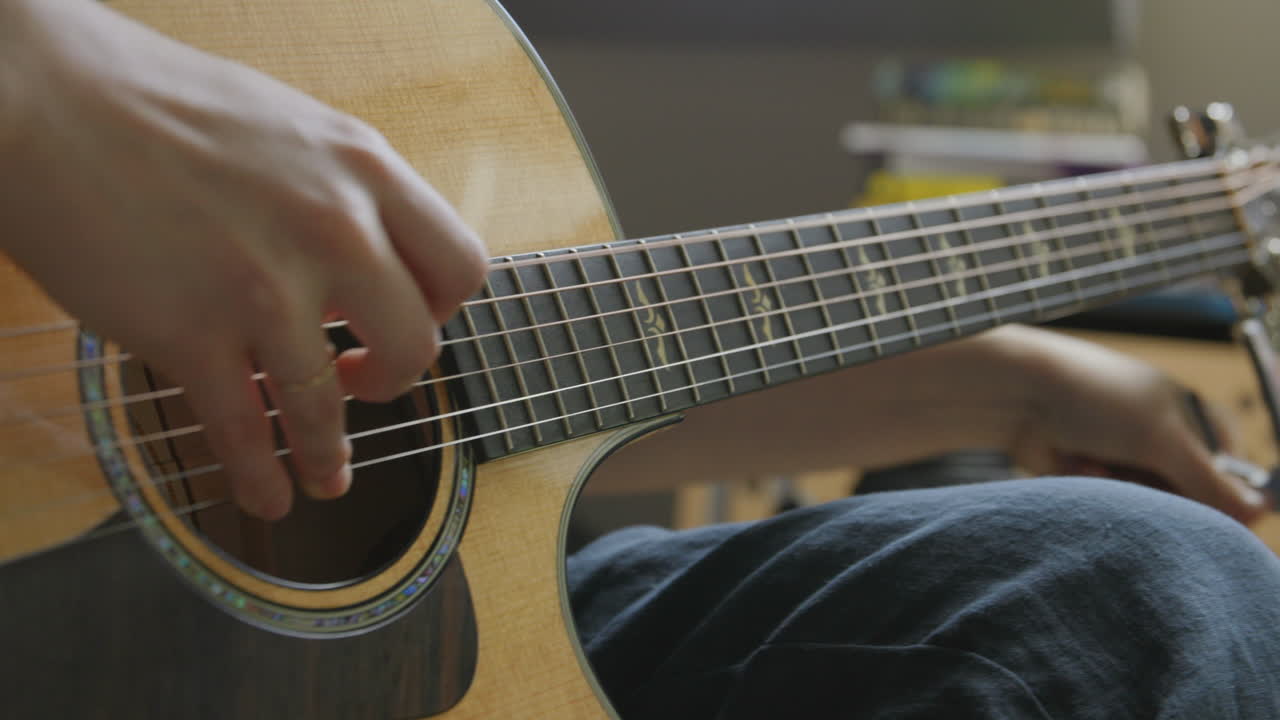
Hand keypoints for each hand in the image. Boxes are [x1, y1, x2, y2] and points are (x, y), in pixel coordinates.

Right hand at [0, 0, 486, 518]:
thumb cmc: (158, 103)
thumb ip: (345, 190)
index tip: (409, 320)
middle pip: (416, 346)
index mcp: (365, 170)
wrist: (41, 97)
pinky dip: (260, 476)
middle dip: (393, 379)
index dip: (440, 308)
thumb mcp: (292, 127)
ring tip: (327, 479)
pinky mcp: (189, 333)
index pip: (458, 265)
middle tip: (363, 382)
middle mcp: (334, 230)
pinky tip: (266, 497)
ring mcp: (265, 288)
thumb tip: (376, 251)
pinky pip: (244, 430)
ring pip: (327, 407)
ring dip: (327, 454)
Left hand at [1004, 328, 1264, 523]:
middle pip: (1190, 496)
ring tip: (1101, 462)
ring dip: (1126, 491)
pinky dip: (1097, 488)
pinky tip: (1077, 463)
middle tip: (1140, 480)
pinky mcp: (1096, 475)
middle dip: (1164, 496)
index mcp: (1195, 417)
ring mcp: (1129, 457)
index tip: (1215, 518)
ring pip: (1149, 504)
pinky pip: (1113, 502)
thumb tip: (1259, 512)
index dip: (1226, 500)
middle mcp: (1165, 438)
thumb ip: (1209, 480)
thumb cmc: (1094, 397)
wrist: (1017, 394)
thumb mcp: (1160, 438)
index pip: (1233, 473)